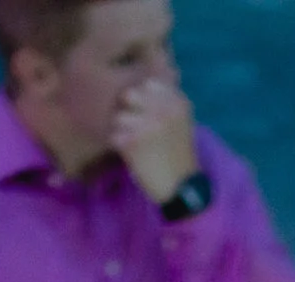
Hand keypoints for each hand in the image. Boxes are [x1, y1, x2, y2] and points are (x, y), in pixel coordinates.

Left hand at [111, 79, 199, 204]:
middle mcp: (163, 110)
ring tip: (135, 144)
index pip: (148, 84)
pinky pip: (114, 136)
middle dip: (128, 109)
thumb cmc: (179, 153)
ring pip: (118, 117)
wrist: (181, 186)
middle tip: (135, 126)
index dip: (142, 97)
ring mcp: (147, 125)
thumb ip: (166, 100)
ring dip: (122, 130)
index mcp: (177, 102)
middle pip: (129, 95)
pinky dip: (119, 146)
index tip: (146, 112)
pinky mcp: (132, 142)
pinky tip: (132, 155)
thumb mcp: (181, 121)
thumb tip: (144, 83)